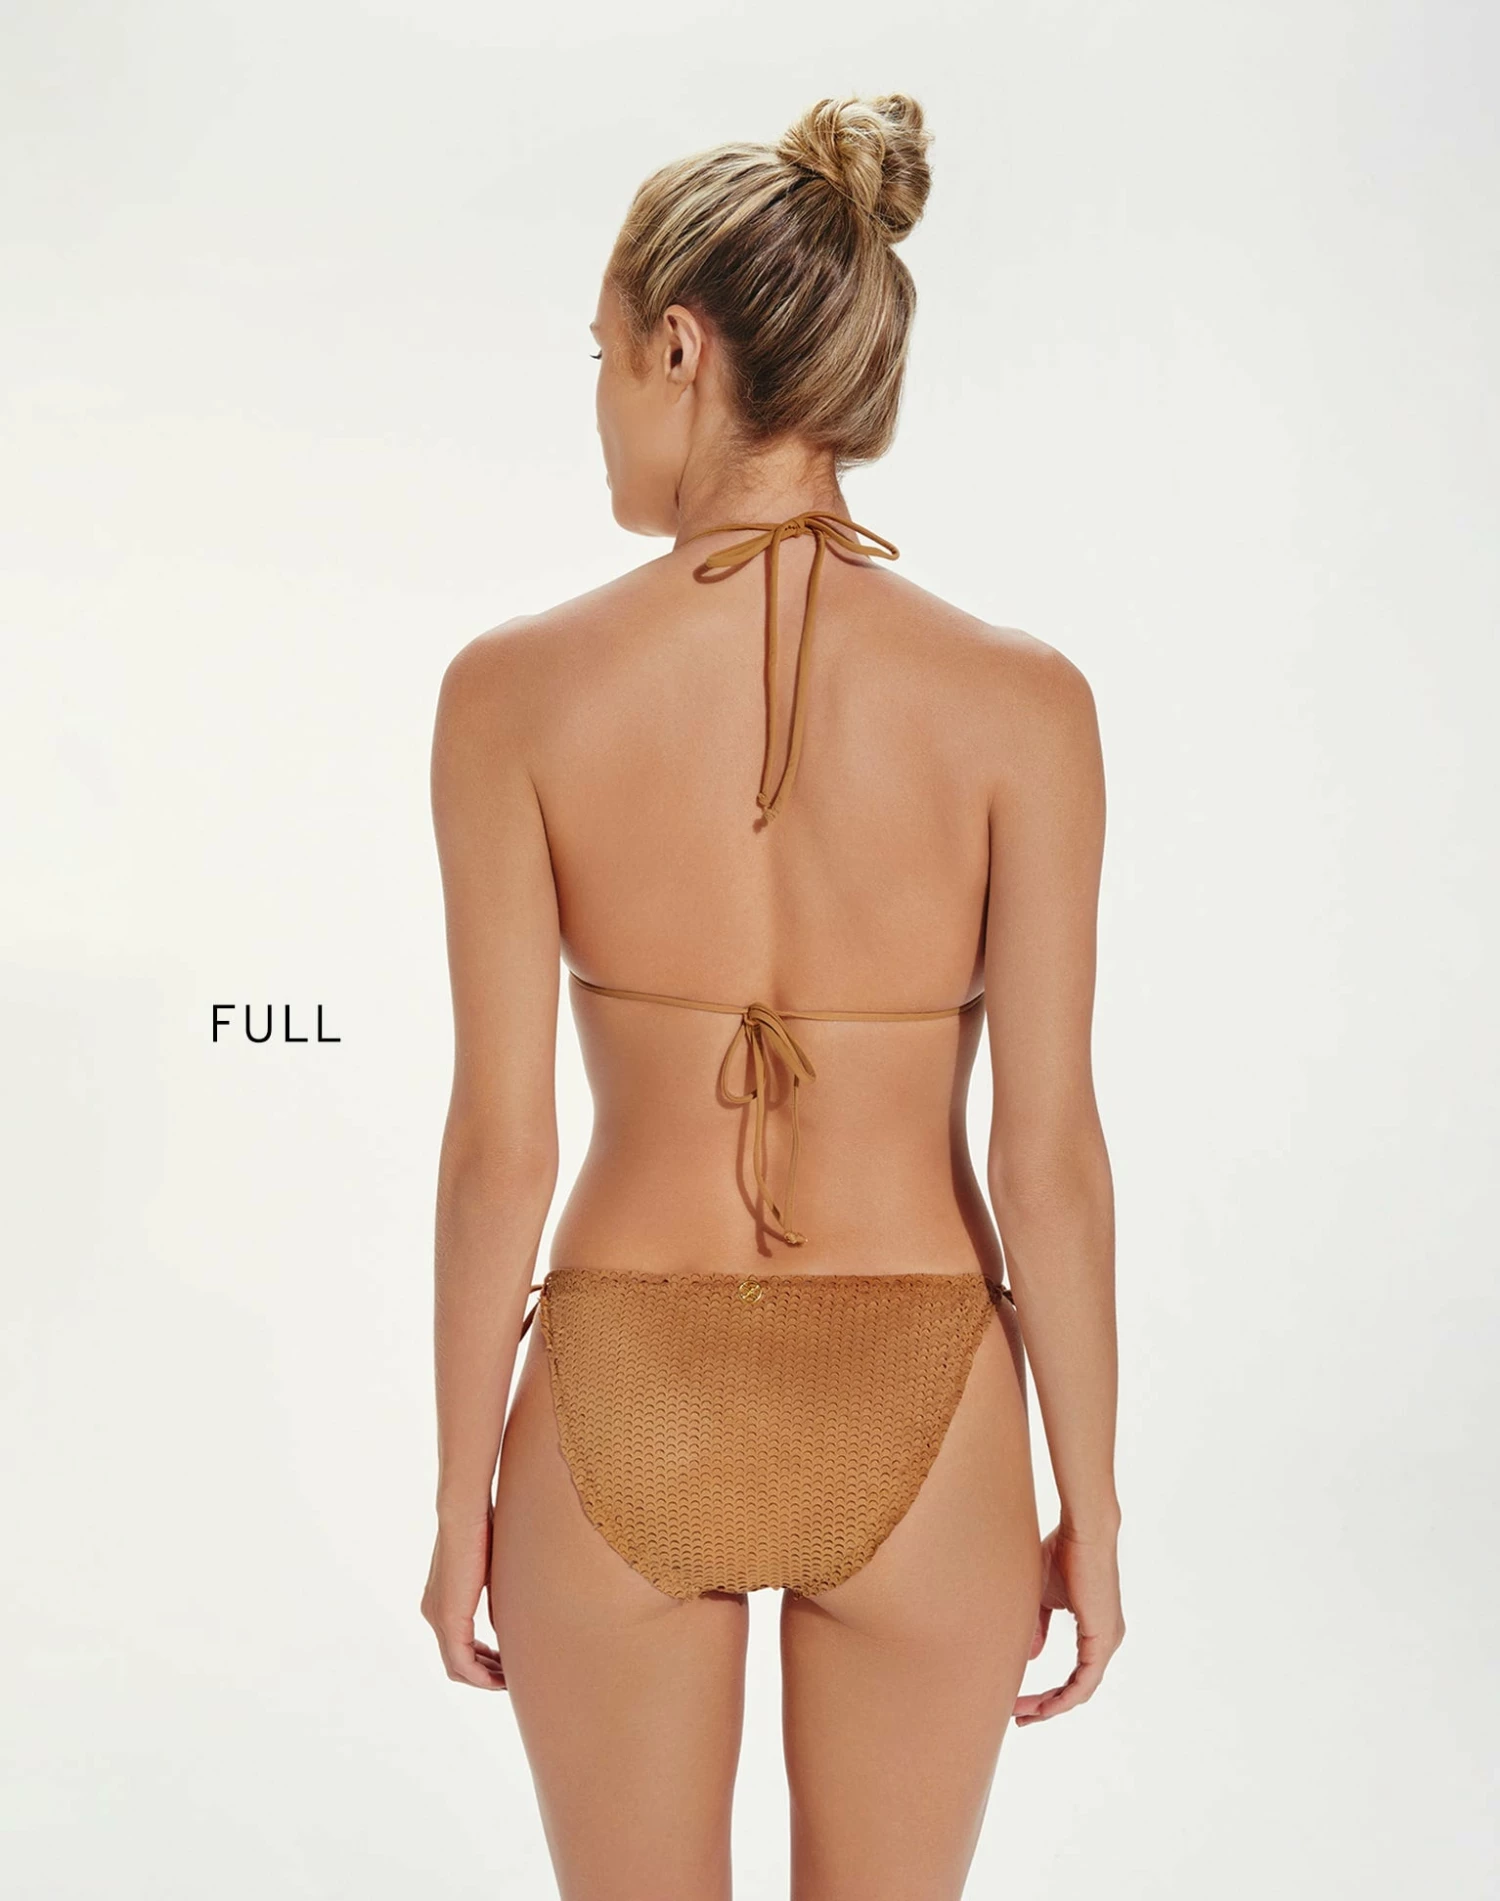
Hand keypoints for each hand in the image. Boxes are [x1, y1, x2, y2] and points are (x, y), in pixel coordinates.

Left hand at [420, 1510, 507, 1690]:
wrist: (464, 1513)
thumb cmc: (481, 1530)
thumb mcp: (489, 1572)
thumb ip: (491, 1600)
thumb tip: (503, 1626)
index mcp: (441, 1602)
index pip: (457, 1645)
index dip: (482, 1661)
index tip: (506, 1664)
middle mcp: (433, 1614)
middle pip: (456, 1662)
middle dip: (484, 1673)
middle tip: (511, 1677)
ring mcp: (437, 1618)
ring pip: (457, 1666)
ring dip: (483, 1678)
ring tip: (509, 1681)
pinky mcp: (448, 1620)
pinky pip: (461, 1662)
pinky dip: (481, 1675)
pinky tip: (500, 1678)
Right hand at [1013, 1522, 1123, 1724]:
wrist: (1082, 1531)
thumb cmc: (1063, 1552)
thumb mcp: (1043, 1595)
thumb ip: (1039, 1625)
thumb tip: (1034, 1657)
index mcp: (1096, 1631)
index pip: (1075, 1676)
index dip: (1049, 1694)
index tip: (1020, 1703)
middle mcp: (1106, 1641)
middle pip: (1077, 1690)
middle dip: (1045, 1707)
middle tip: (1017, 1716)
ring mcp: (1107, 1642)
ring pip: (1080, 1691)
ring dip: (1050, 1706)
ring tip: (1022, 1713)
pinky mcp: (1103, 1639)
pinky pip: (1085, 1682)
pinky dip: (1063, 1698)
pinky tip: (1043, 1707)